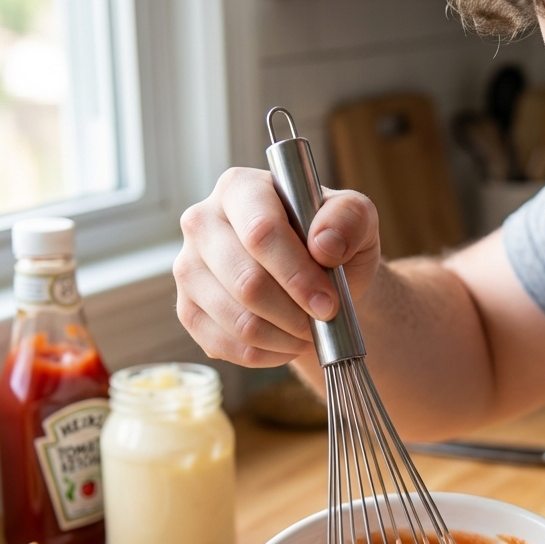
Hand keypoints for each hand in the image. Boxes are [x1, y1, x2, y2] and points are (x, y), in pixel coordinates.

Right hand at [173, 167, 381, 366]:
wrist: (318, 278)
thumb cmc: (333, 242)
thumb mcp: (357, 219)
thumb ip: (349, 218)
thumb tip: (324, 245)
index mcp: (240, 188)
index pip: (260, 232)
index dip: (297, 275)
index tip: (329, 303)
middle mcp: (202, 223)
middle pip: (246, 282)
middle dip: (294, 313)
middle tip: (324, 320)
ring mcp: (188, 268)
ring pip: (236, 320)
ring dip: (283, 337)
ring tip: (310, 332)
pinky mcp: (188, 310)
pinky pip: (223, 345)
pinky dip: (264, 355)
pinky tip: (287, 344)